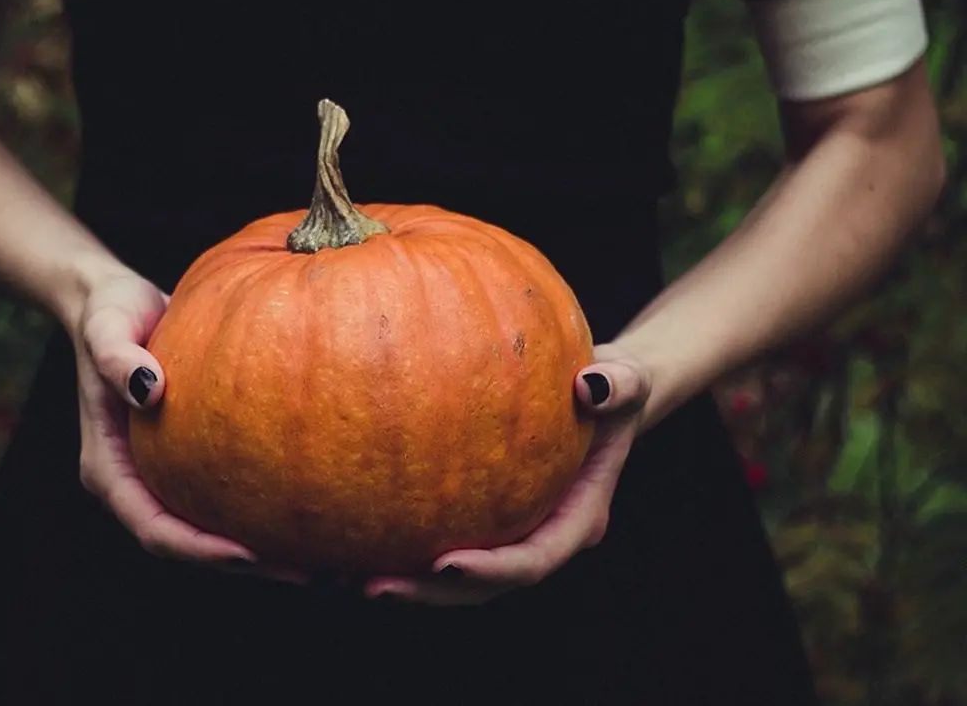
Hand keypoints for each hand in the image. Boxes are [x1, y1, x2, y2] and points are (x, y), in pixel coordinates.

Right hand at [70, 270, 304, 583]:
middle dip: (245, 564)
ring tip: (323, 555)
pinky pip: (228, 495)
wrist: (115, 302)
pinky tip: (312, 507)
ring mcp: (162, 475)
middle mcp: (135, 483)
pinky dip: (263, 509)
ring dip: (262, 549)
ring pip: (211, 529)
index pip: (154, 529)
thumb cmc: (109, 312)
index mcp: (108, 469)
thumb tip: (149, 390)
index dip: (199, 549)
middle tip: (308, 571)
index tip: (249, 554)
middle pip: (189, 544)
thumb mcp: (106, 327)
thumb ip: (117, 357)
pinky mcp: (189, 459)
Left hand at [363, 344, 651, 605]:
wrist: (598, 395)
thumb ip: (619, 385)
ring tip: (343, 575)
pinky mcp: (477, 517)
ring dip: (404, 581)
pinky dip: (395, 542)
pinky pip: (434, 535)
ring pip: (452, 576)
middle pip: (483, 587)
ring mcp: (506, 532)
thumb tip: (591, 386)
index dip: (492, 572)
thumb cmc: (612, 386)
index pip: (534, 560)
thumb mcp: (628, 378)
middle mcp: (538, 536)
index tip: (445, 565)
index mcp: (576, 519)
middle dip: (430, 594)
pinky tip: (345, 535)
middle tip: (373, 587)